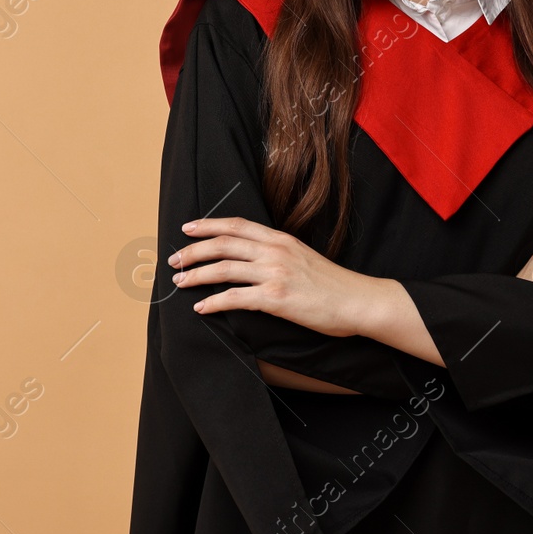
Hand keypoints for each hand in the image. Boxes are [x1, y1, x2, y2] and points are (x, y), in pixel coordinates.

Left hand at [169, 216, 382, 337]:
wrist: (359, 301)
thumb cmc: (332, 284)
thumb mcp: (303, 256)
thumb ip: (277, 252)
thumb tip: (252, 256)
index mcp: (280, 239)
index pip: (236, 225)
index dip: (208, 225)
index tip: (187, 228)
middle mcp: (274, 252)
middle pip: (222, 245)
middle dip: (193, 251)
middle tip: (174, 260)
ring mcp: (274, 274)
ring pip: (223, 269)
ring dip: (196, 275)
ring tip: (180, 282)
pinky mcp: (276, 299)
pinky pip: (235, 298)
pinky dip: (213, 303)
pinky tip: (201, 308)